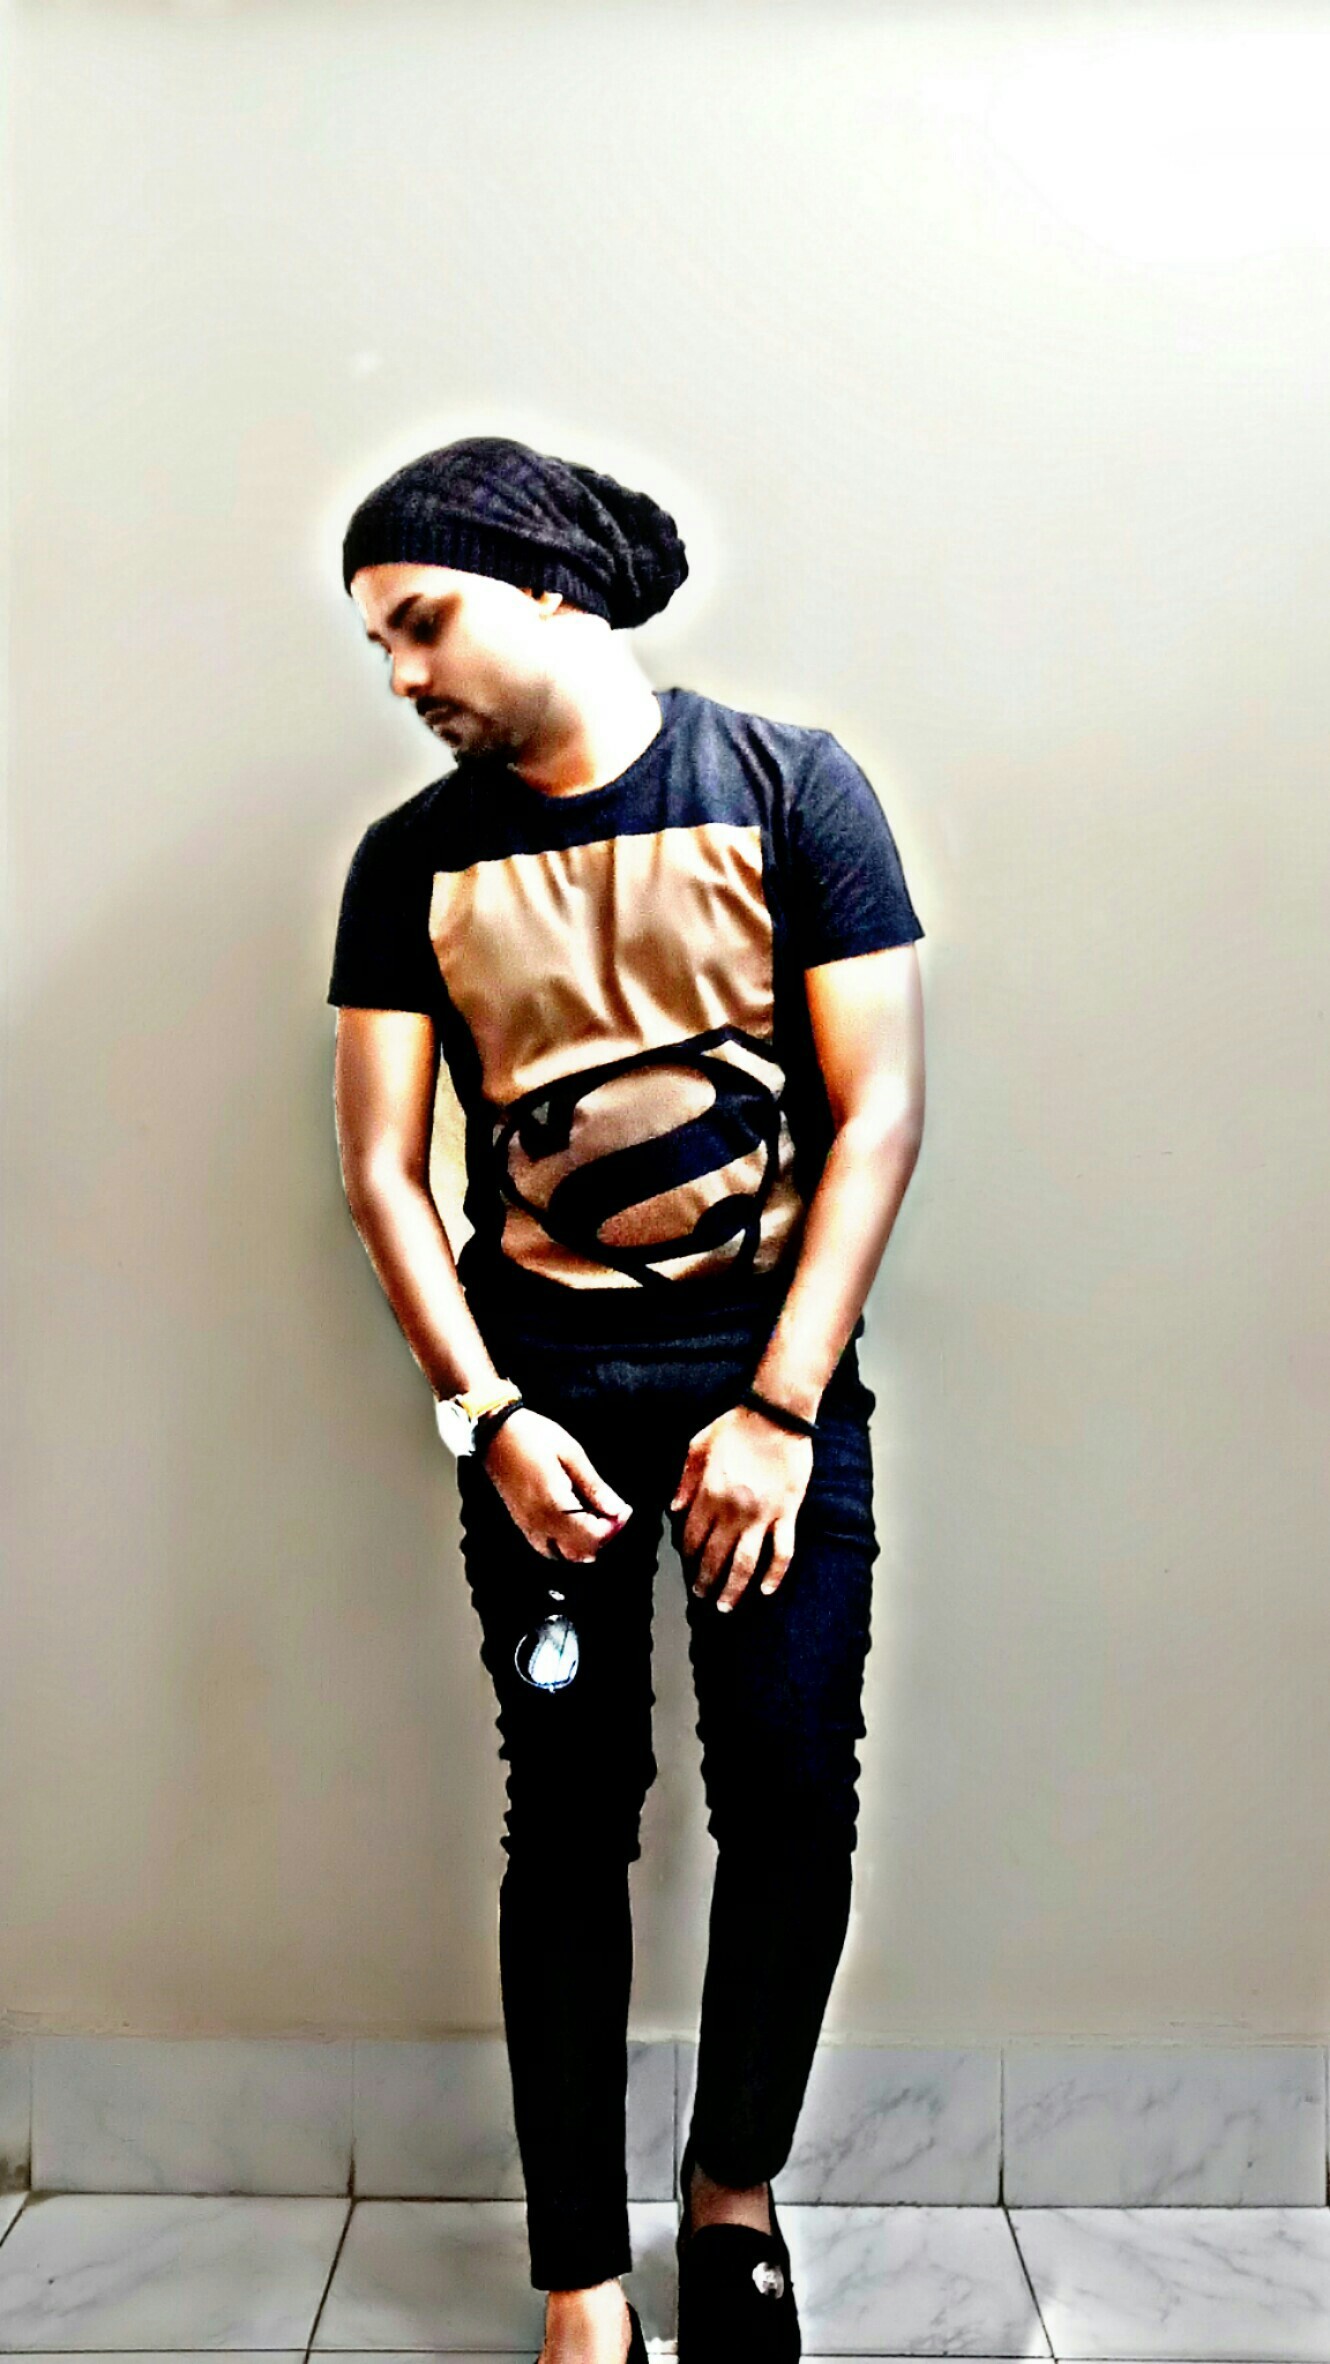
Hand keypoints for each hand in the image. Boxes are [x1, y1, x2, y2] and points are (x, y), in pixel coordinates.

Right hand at [481, 1408, 632, 1561]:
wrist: (494, 1433)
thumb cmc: (531, 1436)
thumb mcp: (571, 1454)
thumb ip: (594, 1486)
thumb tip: (616, 1509)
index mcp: (554, 1504)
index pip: (592, 1535)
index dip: (613, 1526)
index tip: (623, 1511)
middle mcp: (539, 1522)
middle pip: (580, 1551)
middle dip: (602, 1536)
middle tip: (613, 1514)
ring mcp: (528, 1526)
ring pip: (563, 1555)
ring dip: (584, 1544)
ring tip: (595, 1519)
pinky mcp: (521, 1524)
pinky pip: (547, 1549)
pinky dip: (566, 1545)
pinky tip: (574, 1525)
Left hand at [669, 1403, 812, 1611]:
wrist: (777, 1414)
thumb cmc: (736, 1425)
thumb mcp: (697, 1445)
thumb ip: (685, 1479)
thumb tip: (674, 1508)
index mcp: (708, 1494)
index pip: (692, 1537)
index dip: (688, 1556)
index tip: (688, 1566)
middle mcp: (732, 1510)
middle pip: (715, 1556)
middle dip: (706, 1581)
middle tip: (702, 1595)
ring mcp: (761, 1515)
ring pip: (745, 1562)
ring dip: (733, 1588)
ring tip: (726, 1605)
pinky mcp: (786, 1513)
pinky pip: (781, 1551)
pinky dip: (774, 1573)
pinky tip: (767, 1589)